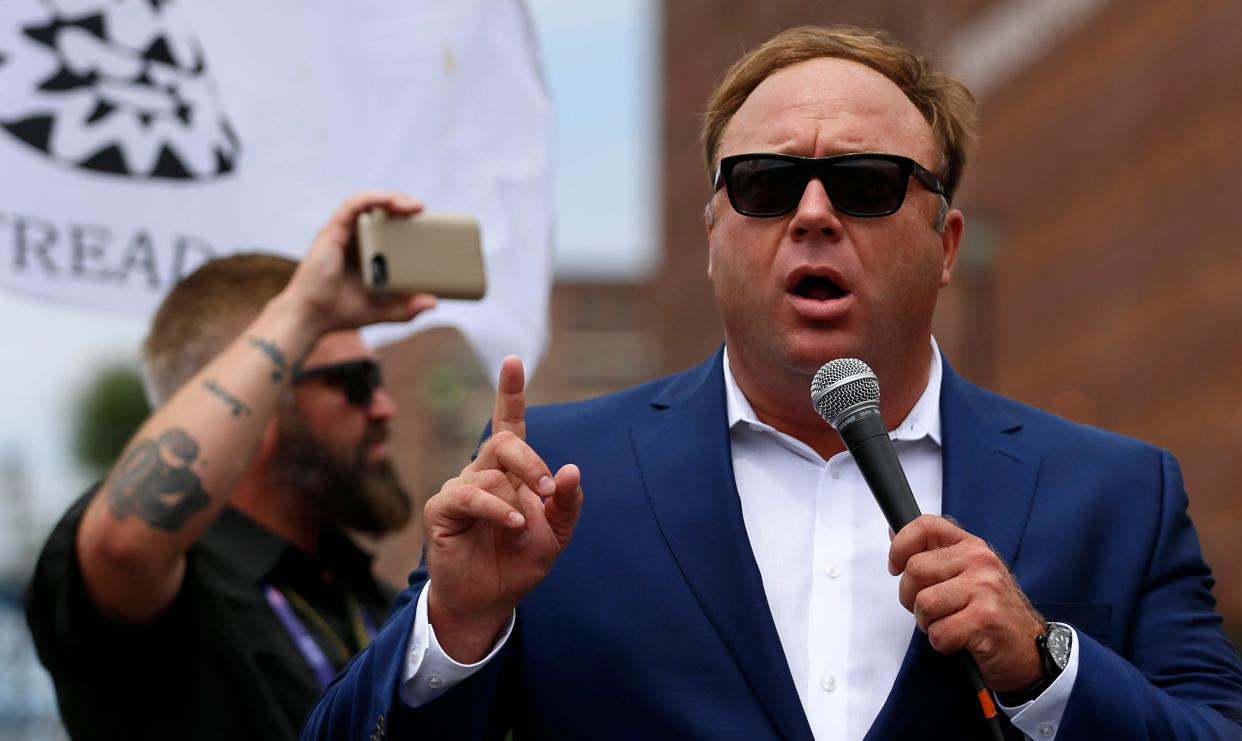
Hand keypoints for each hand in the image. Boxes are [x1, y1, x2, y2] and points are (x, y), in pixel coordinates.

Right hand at [283, 191, 436, 334]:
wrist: (311, 316)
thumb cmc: (341, 312)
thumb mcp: (383, 310)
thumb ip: (406, 308)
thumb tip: (434, 302)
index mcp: (365, 252)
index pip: (387, 226)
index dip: (406, 220)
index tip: (429, 225)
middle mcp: (354, 238)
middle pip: (380, 210)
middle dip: (403, 205)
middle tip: (424, 212)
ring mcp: (343, 233)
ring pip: (369, 202)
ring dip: (393, 198)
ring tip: (414, 206)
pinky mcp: (333, 230)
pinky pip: (354, 205)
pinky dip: (373, 198)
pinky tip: (390, 201)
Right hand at [423, 356, 583, 661]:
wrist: (489, 599)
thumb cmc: (519, 561)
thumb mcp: (556, 534)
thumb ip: (567, 503)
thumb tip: (570, 470)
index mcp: (510, 471)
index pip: (508, 423)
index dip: (510, 392)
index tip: (513, 361)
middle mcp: (482, 472)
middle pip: (504, 441)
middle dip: (530, 461)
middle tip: (546, 489)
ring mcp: (460, 488)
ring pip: (491, 473)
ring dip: (516, 501)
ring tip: (523, 529)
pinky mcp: (441, 509)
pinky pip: (472, 496)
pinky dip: (498, 510)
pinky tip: (513, 526)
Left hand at [888, 515, 1044, 691]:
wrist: (1030, 651)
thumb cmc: (992, 614)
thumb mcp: (967, 575)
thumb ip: (934, 555)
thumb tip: (893, 530)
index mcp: (972, 547)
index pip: (926, 526)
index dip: (901, 545)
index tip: (896, 566)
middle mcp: (980, 562)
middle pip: (914, 569)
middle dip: (911, 597)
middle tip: (933, 611)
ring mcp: (984, 589)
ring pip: (923, 602)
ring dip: (927, 623)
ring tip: (950, 625)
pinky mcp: (984, 619)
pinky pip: (938, 632)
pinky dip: (942, 643)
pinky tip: (961, 641)